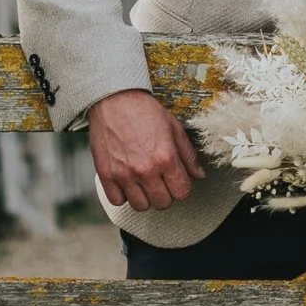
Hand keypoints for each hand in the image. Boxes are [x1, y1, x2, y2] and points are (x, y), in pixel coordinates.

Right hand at [88, 87, 202, 211]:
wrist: (114, 99)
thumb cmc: (144, 111)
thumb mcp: (174, 128)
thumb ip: (188, 155)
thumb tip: (199, 175)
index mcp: (166, 157)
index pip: (182, 192)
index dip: (182, 188)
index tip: (177, 181)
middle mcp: (145, 169)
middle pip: (162, 203)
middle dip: (165, 194)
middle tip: (161, 181)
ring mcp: (123, 174)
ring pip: (141, 206)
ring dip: (145, 197)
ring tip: (144, 182)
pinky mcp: (105, 174)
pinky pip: (117, 201)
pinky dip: (123, 195)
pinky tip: (127, 182)